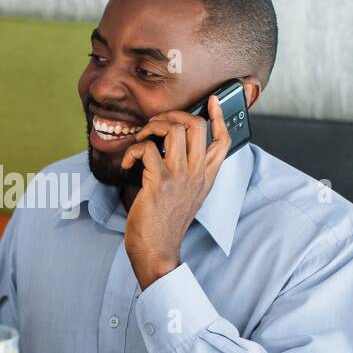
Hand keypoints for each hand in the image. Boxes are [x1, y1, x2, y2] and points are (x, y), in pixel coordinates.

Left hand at [120, 94, 230, 288]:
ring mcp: (180, 177)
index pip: (223, 141)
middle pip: (197, 125)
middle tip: (156, 123)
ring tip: (141, 140)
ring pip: (174, 130)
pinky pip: (146, 149)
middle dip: (172, 114)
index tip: (211, 101)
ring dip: (151, 127)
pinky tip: (128, 164)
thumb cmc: (166, 223)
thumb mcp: (186, 196)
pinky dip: (132, 151)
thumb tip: (172, 148)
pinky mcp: (159, 182)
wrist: (157, 250)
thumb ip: (188, 173)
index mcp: (206, 177)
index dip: (219, 116)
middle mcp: (197, 174)